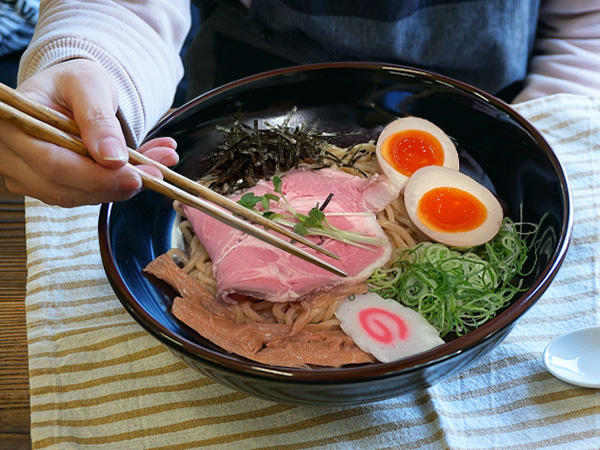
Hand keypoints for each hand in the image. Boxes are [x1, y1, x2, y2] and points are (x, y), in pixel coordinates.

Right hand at [0, 59, 178, 206]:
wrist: (72, 90)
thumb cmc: (73, 82)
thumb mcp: (90, 85)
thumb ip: (99, 119)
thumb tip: (112, 158)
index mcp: (12, 123)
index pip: (53, 163)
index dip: (97, 177)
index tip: (137, 176)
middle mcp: (11, 155)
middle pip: (65, 188)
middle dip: (115, 185)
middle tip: (156, 174)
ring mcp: (27, 175)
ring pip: (78, 196)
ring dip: (122, 187)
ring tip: (157, 166)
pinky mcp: (48, 186)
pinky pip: (86, 194)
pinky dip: (118, 185)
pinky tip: (143, 168)